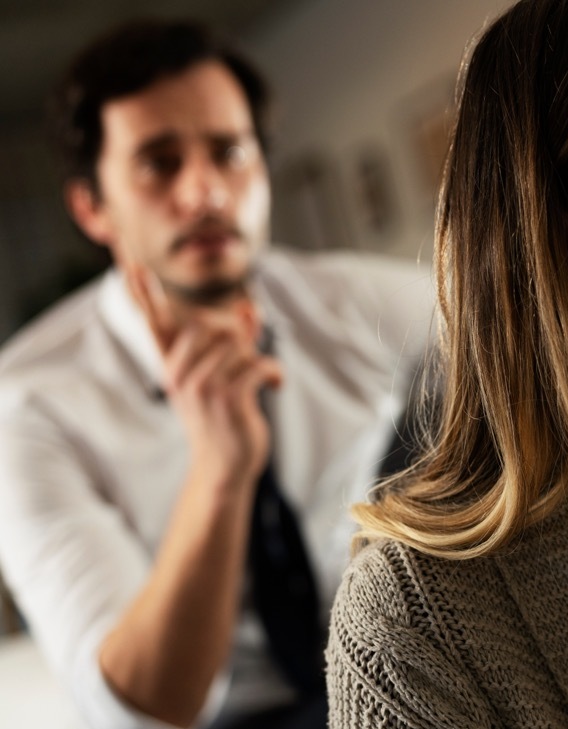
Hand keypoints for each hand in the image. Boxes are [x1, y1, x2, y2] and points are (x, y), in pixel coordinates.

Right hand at [119, 254, 283, 492]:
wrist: (226, 466)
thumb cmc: (226, 419)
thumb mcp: (225, 377)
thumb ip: (237, 341)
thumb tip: (251, 308)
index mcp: (172, 366)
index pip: (156, 323)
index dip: (144, 293)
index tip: (129, 260)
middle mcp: (178, 373)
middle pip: (213, 325)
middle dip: (239, 336)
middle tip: (250, 359)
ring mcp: (200, 386)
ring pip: (237, 344)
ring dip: (258, 359)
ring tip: (260, 380)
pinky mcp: (226, 398)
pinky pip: (257, 363)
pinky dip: (274, 373)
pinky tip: (275, 386)